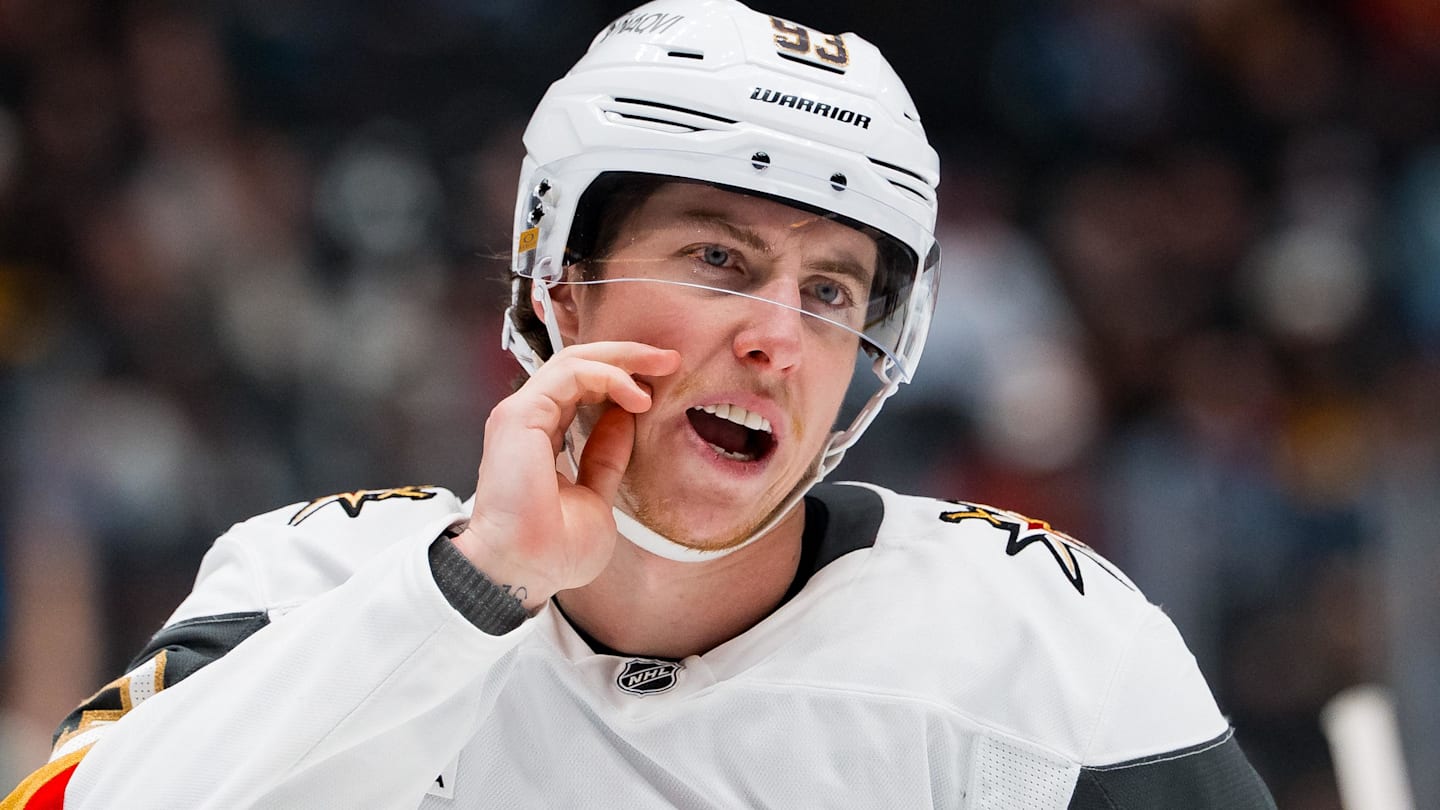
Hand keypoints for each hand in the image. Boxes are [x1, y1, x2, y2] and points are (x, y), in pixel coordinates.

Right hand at [451, 341, 681, 609]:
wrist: (526, 572)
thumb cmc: (553, 551)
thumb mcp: (596, 494)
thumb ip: (606, 455)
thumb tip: (626, 420)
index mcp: (540, 437)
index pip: (581, 388)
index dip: (622, 377)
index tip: (663, 381)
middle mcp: (528, 421)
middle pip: (578, 365)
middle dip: (628, 356)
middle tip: (670, 359)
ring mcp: (520, 415)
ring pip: (573, 360)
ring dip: (623, 358)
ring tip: (662, 368)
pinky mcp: (519, 416)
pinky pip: (568, 374)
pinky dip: (607, 375)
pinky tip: (637, 394)